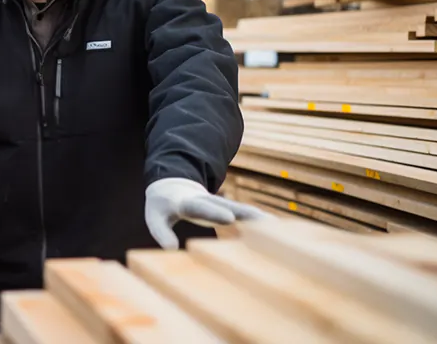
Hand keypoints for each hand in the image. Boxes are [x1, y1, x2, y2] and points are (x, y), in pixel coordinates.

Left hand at [144, 177, 271, 248]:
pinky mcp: (229, 212)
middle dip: (247, 215)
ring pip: (243, 212)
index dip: (214, 212)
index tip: (228, 218)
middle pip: (231, 207)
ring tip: (281, 230)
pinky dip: (262, 226)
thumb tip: (170, 250)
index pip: (201, 206)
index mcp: (188, 202)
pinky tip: (281, 235)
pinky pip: (247, 218)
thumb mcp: (155, 217)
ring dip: (261, 221)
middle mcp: (209, 201)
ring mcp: (221, 206)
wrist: (173, 186)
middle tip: (267, 223)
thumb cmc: (163, 206)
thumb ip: (161, 232)